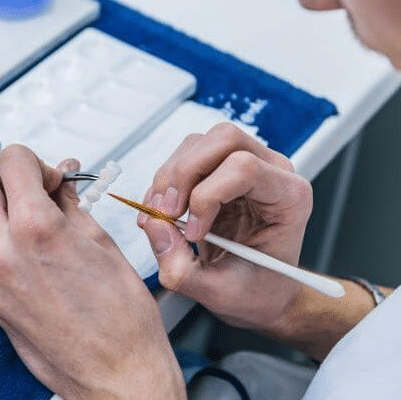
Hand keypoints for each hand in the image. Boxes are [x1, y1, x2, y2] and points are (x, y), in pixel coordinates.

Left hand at [0, 145, 185, 399]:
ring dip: (5, 212)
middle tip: (35, 188)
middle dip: (6, 177)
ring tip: (44, 225)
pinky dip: (7, 244)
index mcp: (35, 230)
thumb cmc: (122, 321)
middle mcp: (2, 253)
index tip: (49, 174)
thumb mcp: (103, 244)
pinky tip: (38, 255)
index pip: (11, 160)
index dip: (34, 160)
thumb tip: (58, 183)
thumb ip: (70, 205)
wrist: (116, 375)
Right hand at [140, 123, 314, 333]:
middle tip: (165, 215)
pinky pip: (184, 157)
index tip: (193, 235)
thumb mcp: (219, 294)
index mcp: (289, 198)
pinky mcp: (219, 169)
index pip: (244, 168)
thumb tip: (154, 226)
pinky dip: (164, 184)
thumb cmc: (255, 292)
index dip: (207, 197)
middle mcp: (272, 171)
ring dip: (169, 179)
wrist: (260, 291)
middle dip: (184, 174)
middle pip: (223, 139)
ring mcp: (246, 163)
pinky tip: (162, 214)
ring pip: (198, 144)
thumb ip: (182, 269)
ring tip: (161, 217)